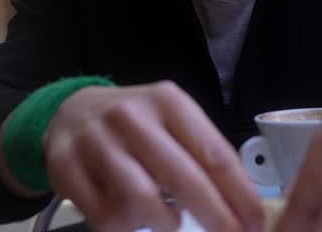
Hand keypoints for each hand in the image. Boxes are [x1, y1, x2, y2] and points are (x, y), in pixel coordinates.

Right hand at [41, 81, 265, 231]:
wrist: (71, 111)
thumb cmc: (136, 123)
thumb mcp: (172, 120)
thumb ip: (202, 152)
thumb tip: (244, 200)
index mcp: (167, 101)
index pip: (214, 153)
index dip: (239, 194)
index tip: (256, 221)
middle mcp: (131, 116)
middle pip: (183, 178)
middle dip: (216, 217)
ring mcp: (95, 140)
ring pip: (141, 199)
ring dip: (165, 223)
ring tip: (172, 223)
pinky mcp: (65, 166)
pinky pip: (104, 214)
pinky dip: (126, 226)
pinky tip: (134, 218)